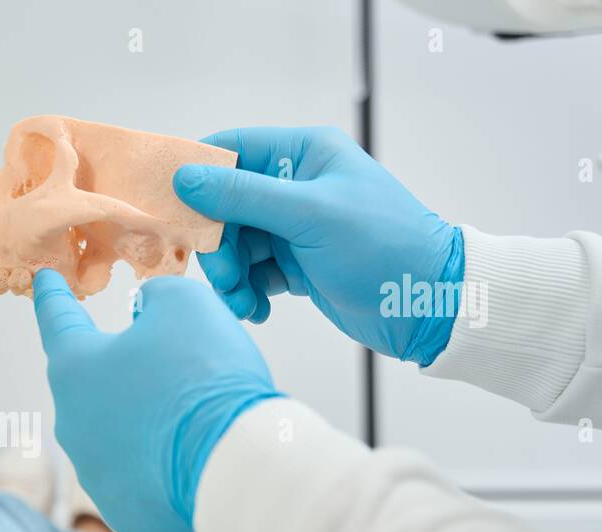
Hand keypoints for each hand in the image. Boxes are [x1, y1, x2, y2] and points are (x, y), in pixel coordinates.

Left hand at [33, 270, 282, 531]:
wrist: (233, 463)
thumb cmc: (206, 375)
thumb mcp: (185, 304)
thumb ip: (157, 297)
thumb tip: (147, 314)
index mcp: (75, 367)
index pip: (57, 320)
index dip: (53, 295)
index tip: (44, 280)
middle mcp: (71, 422)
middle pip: (90, 382)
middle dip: (119, 366)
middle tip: (166, 360)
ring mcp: (92, 470)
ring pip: (114, 430)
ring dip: (141, 417)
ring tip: (190, 412)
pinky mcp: (121, 507)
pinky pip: (137, 473)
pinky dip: (158, 460)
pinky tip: (190, 454)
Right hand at [173, 126, 463, 365]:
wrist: (429, 305)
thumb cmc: (384, 248)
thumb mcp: (311, 216)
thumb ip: (245, 195)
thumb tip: (186, 176)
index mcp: (304, 154)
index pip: (231, 151)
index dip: (197, 178)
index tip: (171, 211)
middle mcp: (296, 185)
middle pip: (224, 207)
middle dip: (218, 247)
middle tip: (226, 279)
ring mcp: (294, 226)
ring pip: (234, 245)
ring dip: (230, 278)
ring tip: (244, 303)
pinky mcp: (296, 264)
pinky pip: (251, 273)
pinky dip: (247, 293)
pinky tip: (258, 310)